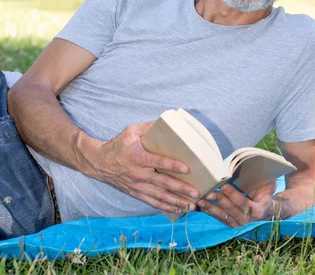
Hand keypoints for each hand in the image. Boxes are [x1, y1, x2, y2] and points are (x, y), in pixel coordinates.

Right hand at [80, 122, 199, 213]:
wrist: (99, 163)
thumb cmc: (117, 145)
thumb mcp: (131, 131)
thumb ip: (148, 127)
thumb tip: (165, 122)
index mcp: (138, 157)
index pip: (158, 162)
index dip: (172, 165)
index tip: (187, 169)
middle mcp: (139, 174)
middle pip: (163, 183)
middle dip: (180, 189)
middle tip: (196, 193)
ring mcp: (137, 186)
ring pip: (160, 196)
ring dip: (176, 202)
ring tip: (192, 206)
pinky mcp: (136, 193)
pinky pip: (152, 202)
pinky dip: (165, 207)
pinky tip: (178, 210)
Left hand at [197, 181, 276, 226]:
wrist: (265, 209)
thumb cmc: (265, 193)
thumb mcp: (269, 186)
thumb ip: (265, 181)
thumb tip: (260, 169)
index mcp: (257, 211)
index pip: (242, 202)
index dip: (232, 193)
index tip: (222, 184)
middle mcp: (247, 220)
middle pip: (230, 210)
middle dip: (218, 201)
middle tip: (208, 193)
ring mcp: (237, 223)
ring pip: (222, 216)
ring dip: (210, 208)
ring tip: (200, 201)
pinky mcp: (230, 223)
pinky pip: (218, 218)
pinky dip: (209, 212)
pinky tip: (200, 206)